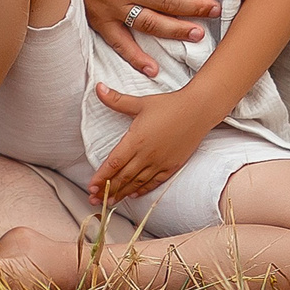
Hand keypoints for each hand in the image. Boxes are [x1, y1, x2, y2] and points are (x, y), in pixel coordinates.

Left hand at [87, 82, 214, 204]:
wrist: (199, 109)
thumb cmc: (170, 104)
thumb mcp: (141, 102)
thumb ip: (117, 99)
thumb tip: (98, 87)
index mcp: (136, 140)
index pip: (114, 163)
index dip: (101, 177)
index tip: (91, 187)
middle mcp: (146, 154)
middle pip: (122, 177)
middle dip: (106, 190)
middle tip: (94, 200)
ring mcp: (160, 162)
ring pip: (137, 183)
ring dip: (122, 193)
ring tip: (110, 202)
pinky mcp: (172, 165)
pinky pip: (154, 182)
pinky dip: (143, 190)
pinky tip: (134, 195)